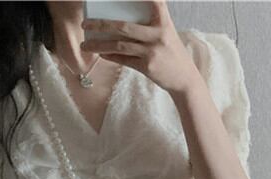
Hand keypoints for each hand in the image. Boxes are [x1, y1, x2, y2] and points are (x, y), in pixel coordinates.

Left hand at [80, 0, 200, 94]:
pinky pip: (124, 60)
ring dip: (99, 46)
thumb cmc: (172, 53)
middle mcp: (158, 35)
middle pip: (124, 26)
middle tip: (85, 24)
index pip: (155, 1)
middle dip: (101, 25)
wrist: (185, 79)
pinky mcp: (148, 67)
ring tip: (86, 46)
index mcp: (164, 22)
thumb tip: (122, 19)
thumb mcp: (167, 33)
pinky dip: (111, 57)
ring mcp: (152, 51)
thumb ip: (151, 23)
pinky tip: (101, 54)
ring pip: (120, 46)